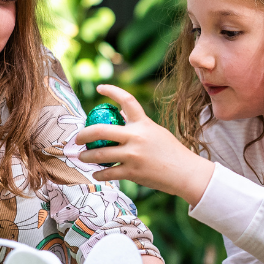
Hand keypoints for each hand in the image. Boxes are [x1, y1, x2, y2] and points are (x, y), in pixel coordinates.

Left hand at [71, 85, 214, 206]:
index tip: (100, 88)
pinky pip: (108, 173)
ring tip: (82, 157)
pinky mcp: (132, 173)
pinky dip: (99, 175)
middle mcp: (136, 136)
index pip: (126, 100)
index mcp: (143, 123)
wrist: (185, 173)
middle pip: (100, 130)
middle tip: (77, 138)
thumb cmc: (171, 151)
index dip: (111, 90)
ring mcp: (133, 155)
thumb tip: (119, 115)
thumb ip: (137, 124)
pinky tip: (96, 174)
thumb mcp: (155, 131)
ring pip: (99, 155)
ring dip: (86, 157)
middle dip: (83, 134)